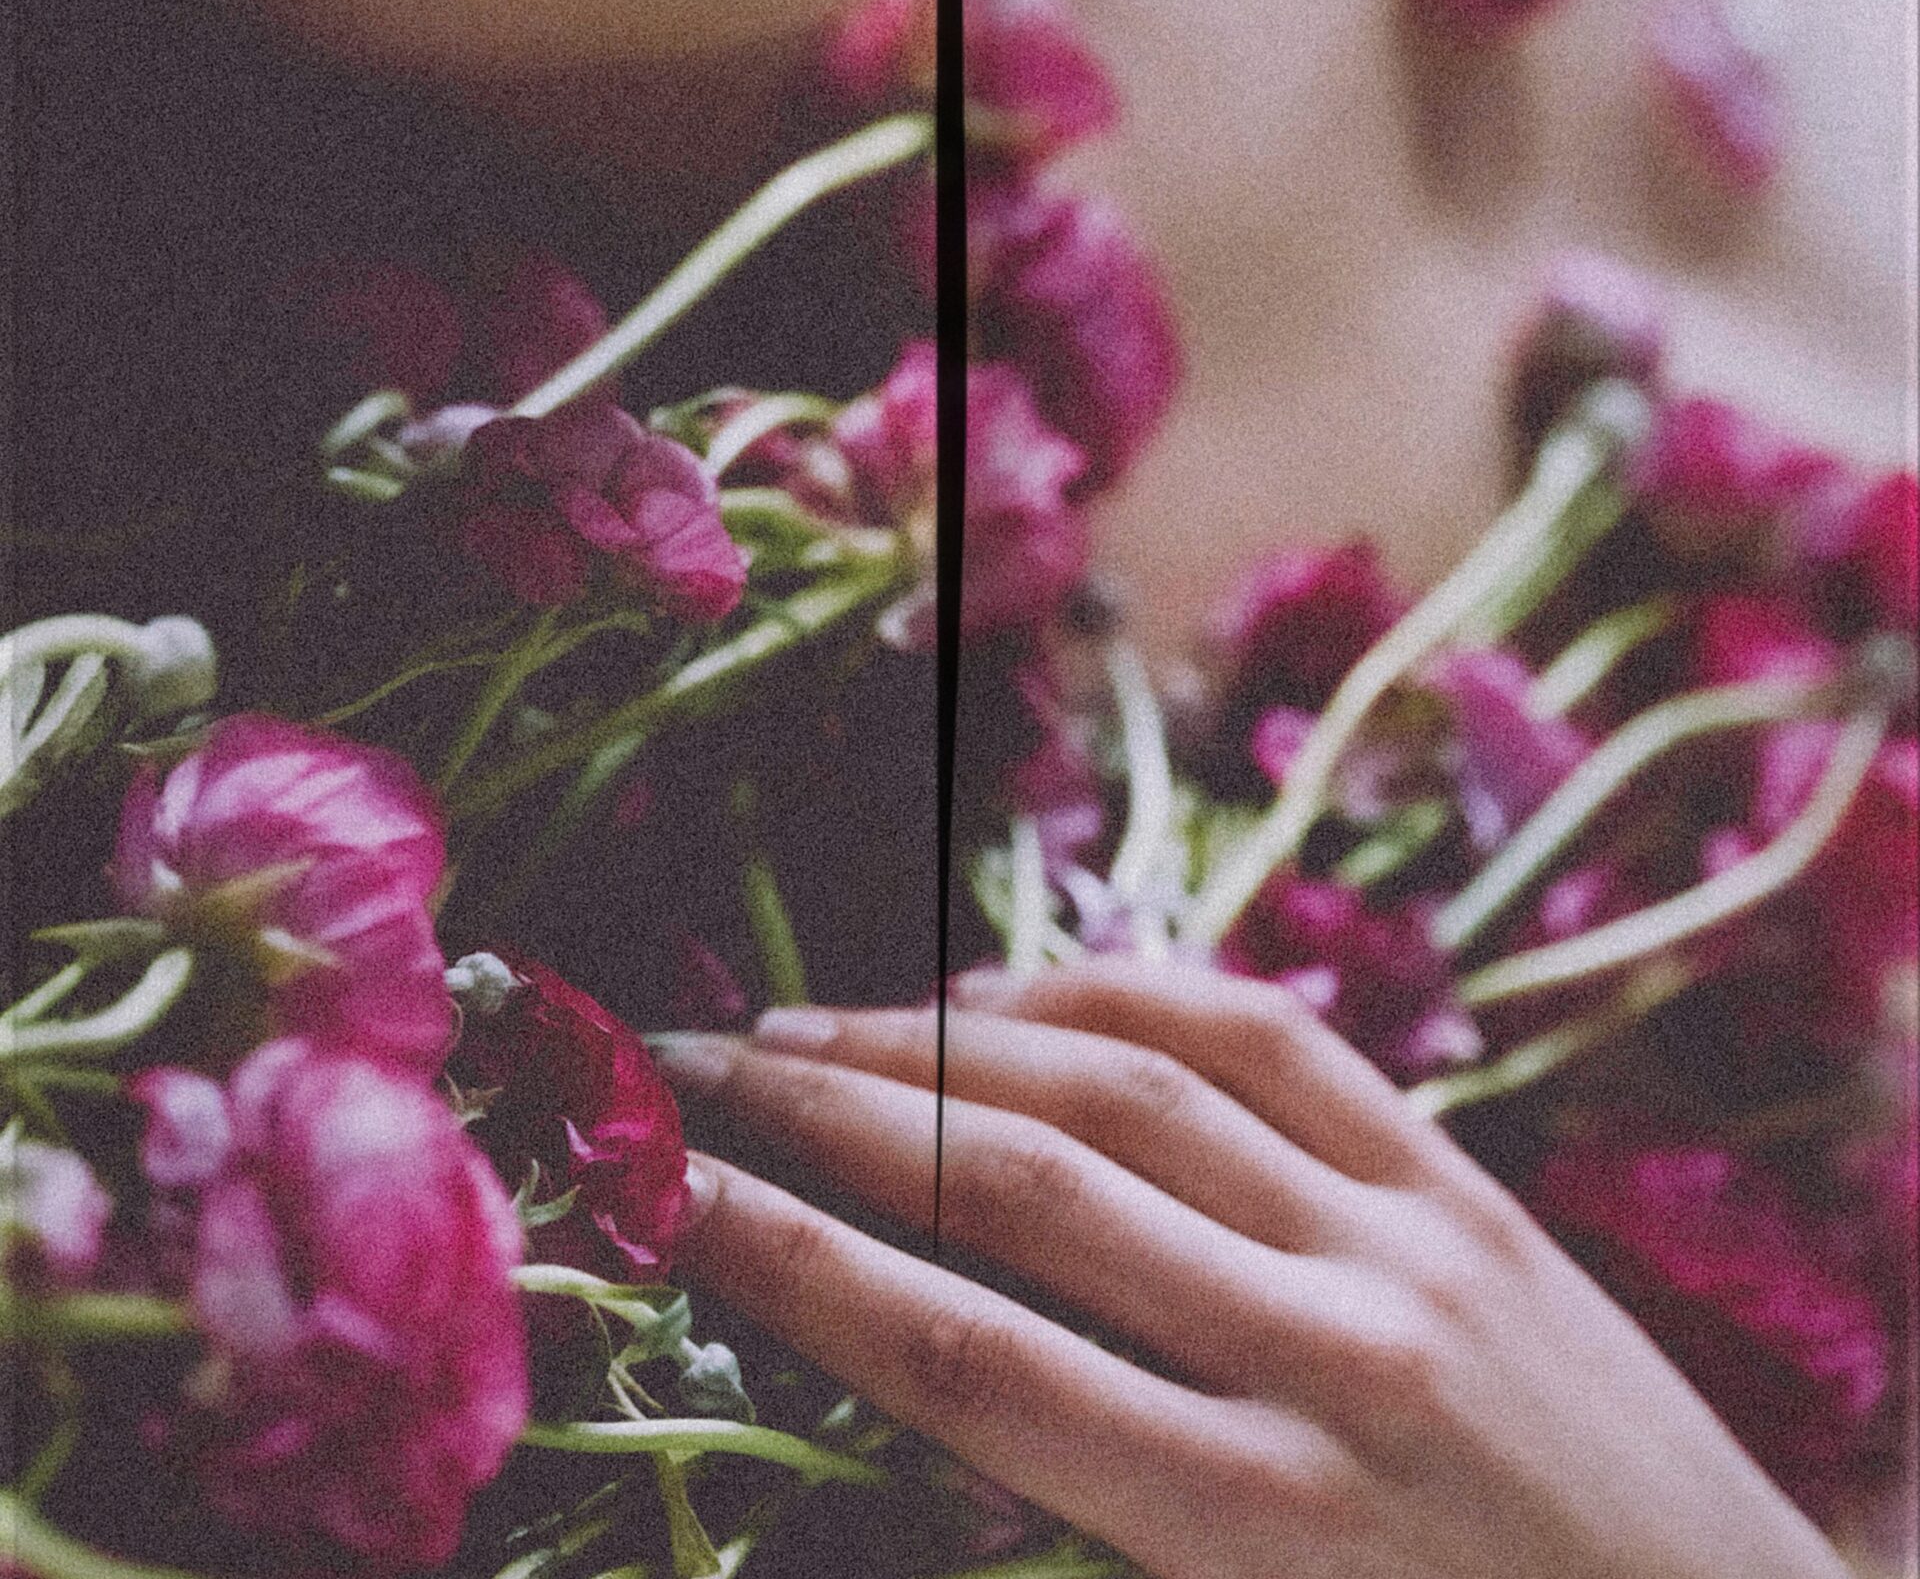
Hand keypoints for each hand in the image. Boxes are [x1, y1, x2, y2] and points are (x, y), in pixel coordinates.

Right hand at [655, 960, 1849, 1578]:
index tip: (669, 1193)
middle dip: (833, 1115)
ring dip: (950, 1033)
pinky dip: (1129, 992)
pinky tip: (1022, 987)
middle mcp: (1332, 1357)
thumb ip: (1085, 1530)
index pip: (968, 1362)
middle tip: (691, 1071)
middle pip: (1025, 1185)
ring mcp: (1411, 1244)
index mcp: (1265, 1533)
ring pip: (1139, 1080)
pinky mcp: (1471, 1186)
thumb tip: (907, 1384)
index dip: (792, 1259)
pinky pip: (1277, 1040)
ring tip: (812, 1026)